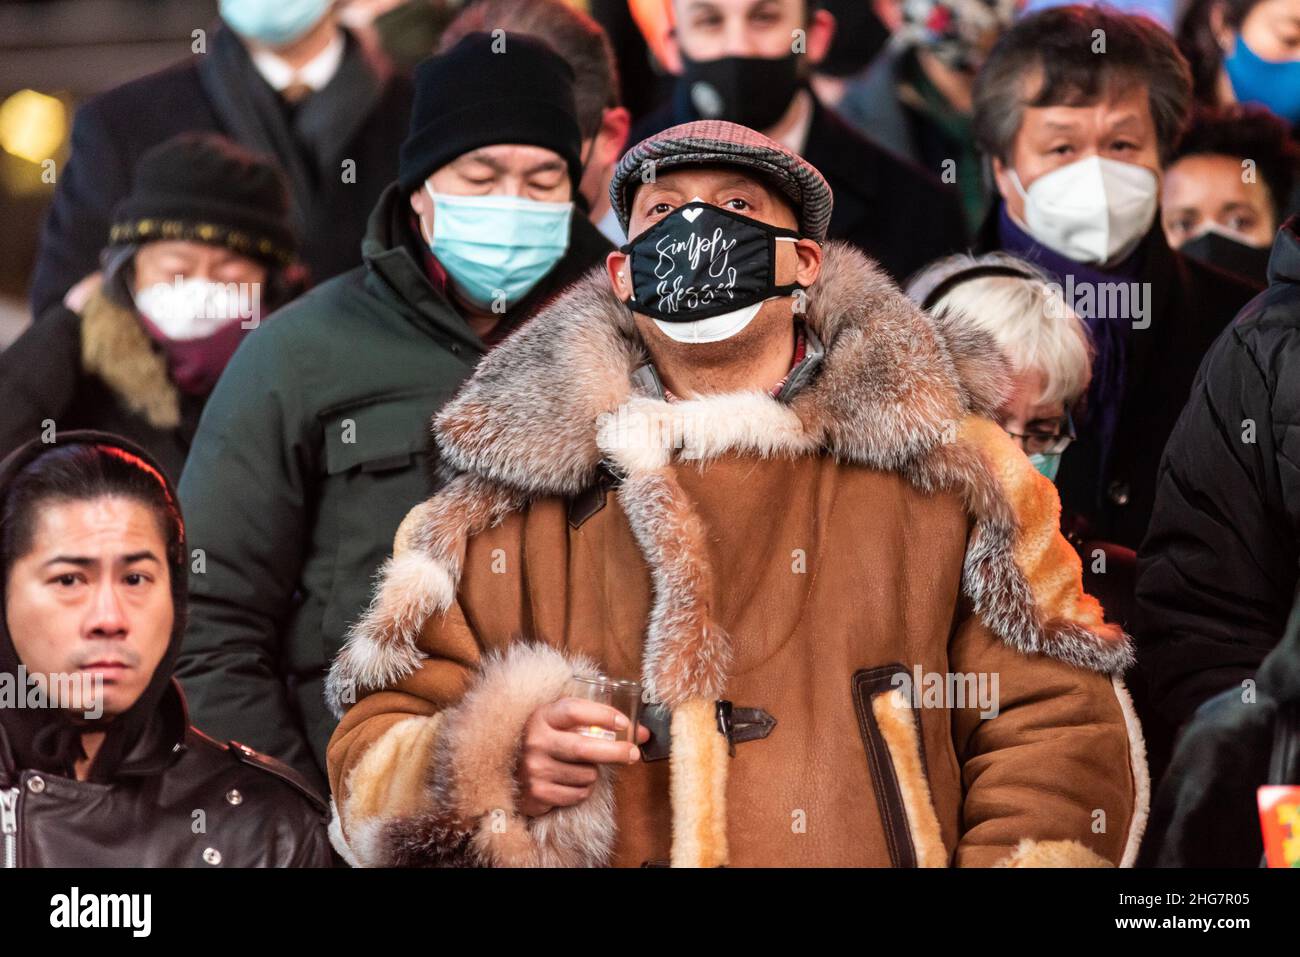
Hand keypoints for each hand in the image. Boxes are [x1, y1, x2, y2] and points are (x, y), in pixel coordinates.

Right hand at [515, 697, 650, 817]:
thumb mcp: (563, 724)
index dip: (602, 715)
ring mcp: (535, 768)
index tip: (624, 723)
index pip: (574, 711)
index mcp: (542, 716)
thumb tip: (643, 734)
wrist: (510, 771)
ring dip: (592, 774)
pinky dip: (582, 790)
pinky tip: (568, 782)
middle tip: (633, 754)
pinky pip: (579, 794)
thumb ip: (598, 723)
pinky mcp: (537, 792)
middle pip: (585, 748)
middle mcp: (536, 741)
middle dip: (615, 752)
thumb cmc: (548, 742)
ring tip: (578, 768)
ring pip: (586, 774)